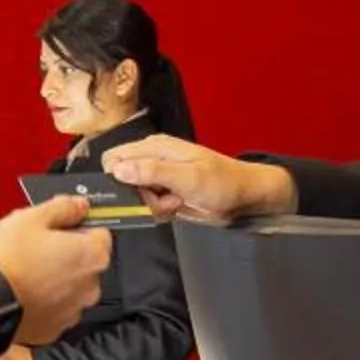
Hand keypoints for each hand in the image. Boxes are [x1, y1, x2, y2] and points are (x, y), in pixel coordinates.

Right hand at [0, 197, 110, 345]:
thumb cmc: (7, 261)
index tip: (60, 224)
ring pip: (70, 288)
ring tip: (26, 270)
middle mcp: (90, 287)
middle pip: (85, 262)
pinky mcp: (53, 329)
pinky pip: (54, 309)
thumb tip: (79, 205)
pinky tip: (23, 290)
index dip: (77, 225)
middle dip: (66, 253)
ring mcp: (73, 311)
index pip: (100, 232)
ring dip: (56, 279)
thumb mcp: (32, 218)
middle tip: (37, 246)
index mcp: (93, 255)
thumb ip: (63, 208)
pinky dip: (43, 301)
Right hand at [103, 137, 297, 224]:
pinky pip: (147, 206)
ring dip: (151, 206)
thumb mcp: (188, 177)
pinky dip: (158, 211)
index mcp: (154, 147)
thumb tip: (118, 170)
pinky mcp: (164, 195)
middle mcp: (152, 159)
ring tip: (174, 203)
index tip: (138, 192)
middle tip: (161, 199)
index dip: (118, 179)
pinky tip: (176, 208)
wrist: (245, 199)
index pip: (114, 159)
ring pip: (133, 197)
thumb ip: (152, 172)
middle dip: (137, 196)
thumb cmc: (222, 183)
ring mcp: (158, 178)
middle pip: (121, 181)